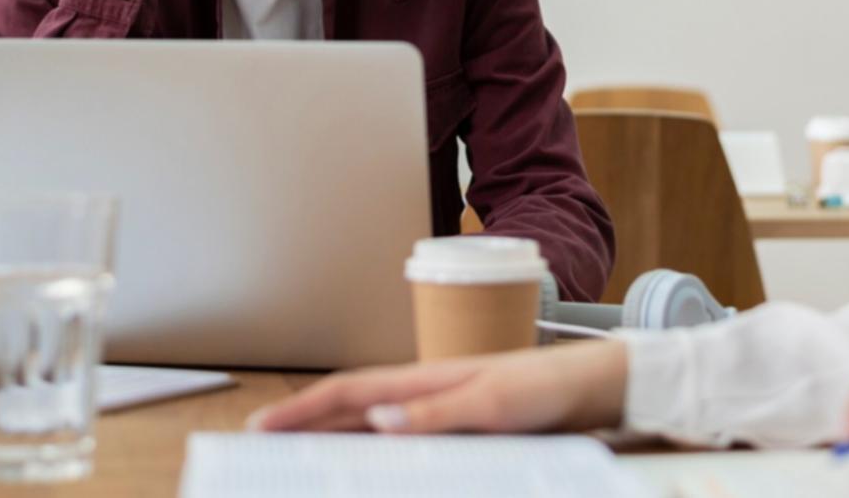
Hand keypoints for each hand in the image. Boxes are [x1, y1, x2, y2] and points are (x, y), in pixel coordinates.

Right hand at [247, 339, 628, 434]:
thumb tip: (377, 418)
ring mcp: (438, 409)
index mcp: (424, 379)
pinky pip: (401, 442)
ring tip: (296, 460)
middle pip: (350, 409)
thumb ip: (436, 413)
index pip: (348, 392)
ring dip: (332, 439)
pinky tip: (365, 468)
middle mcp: (424, 392)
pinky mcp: (458, 428)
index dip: (301, 409)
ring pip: (370, 426)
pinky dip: (372, 453)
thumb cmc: (544, 386)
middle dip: (303, 425)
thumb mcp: (493, 403)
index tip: (259, 426)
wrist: (588, 387)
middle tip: (260, 447)